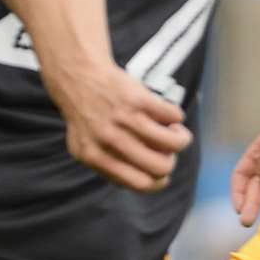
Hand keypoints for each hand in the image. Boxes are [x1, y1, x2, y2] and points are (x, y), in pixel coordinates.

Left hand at [56, 66, 191, 192]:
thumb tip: (147, 182)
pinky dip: (176, 117)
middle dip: (171, 161)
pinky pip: (173, 117)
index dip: (159, 182)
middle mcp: (109, 140)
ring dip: (181, 138)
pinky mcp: (137, 99)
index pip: (140, 184)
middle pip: (160, 166)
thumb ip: (109, 166)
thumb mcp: (85, 146)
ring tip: (175, 131)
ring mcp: (124, 119)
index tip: (162, 174)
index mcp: (94, 157)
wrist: (78, 75)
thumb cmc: (88, 115)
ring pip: (172, 142)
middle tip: (166, 150)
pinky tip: (168, 115)